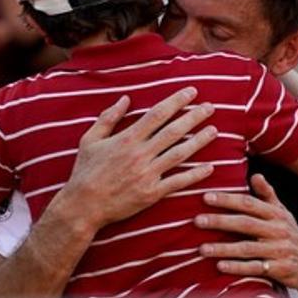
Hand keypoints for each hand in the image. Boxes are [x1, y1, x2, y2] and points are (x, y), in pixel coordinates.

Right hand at [52, 88, 218, 233]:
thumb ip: (108, 118)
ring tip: (214, 130)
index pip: (158, 114)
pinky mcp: (151, 193)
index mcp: (127, 139)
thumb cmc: (85, 171)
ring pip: (179, 154)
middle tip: (210, 107)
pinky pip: (178, 181)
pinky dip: (195, 174)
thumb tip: (125, 99)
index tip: (191, 92)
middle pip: (173, 131)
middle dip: (194, 117)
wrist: (83, 205)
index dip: (176, 101)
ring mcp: (147, 174)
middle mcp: (140, 154)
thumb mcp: (90, 140)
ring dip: (199, 141)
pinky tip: (210, 167)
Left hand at [196, 174, 297, 295]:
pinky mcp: (281, 270)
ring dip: (224, 249)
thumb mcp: (284, 214)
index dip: (228, 199)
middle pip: (246, 224)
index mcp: (276, 214)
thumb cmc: (292, 237)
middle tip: (197, 221)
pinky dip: (238, 268)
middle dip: (220, 221)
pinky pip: (256, 268)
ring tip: (202, 249)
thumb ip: (268, 196)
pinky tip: (220, 266)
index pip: (249, 204)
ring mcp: (280, 250)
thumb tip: (256, 175)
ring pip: (248, 248)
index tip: (206, 197)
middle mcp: (278, 230)